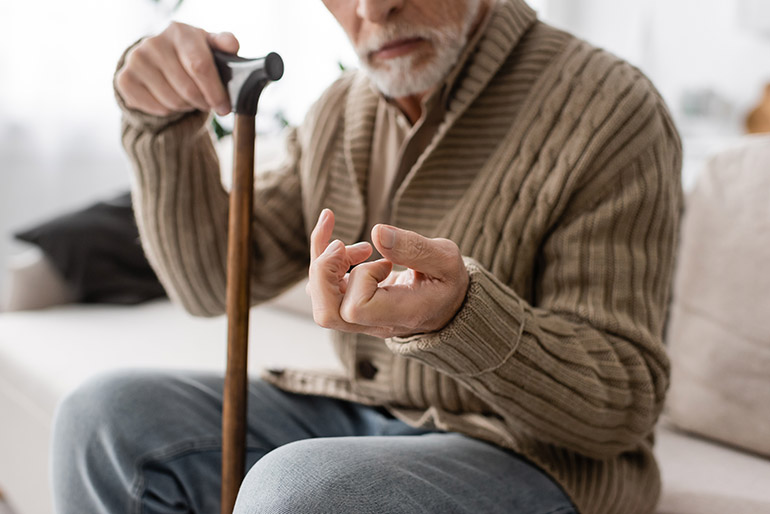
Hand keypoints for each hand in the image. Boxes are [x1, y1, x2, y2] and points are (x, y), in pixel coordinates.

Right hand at [115, 22, 238, 116]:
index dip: (214, 92)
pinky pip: (156, 109)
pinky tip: (170, 100)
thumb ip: (224, 44)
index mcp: (180, 32)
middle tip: (206, 103)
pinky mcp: (125, 79)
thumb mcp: (209, 45)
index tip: (223, 107)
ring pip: (172, 102)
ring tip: (188, 98)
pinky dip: (168, 111)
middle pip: (187, 89)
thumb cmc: (190, 53)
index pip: (199, 66)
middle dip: (202, 102)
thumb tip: (232, 45)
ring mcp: (136, 60)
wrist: (158, 58)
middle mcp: (154, 43)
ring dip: (186, 107)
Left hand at [308, 209, 468, 338]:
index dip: (360, 277)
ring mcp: (360, 319)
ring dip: (325, 263)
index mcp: (401, 315)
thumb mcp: (446, 259)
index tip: (380, 259)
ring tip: (360, 247)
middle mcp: (375, 323)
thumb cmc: (449, 281)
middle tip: (341, 245)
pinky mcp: (352, 307)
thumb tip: (377, 232)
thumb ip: (414, 247)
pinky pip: (324, 290)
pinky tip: (348, 247)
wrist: (449, 304)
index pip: (356, 308)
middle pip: (327, 313)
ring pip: (320, 301)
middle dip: (323, 272)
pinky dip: (326, 262)